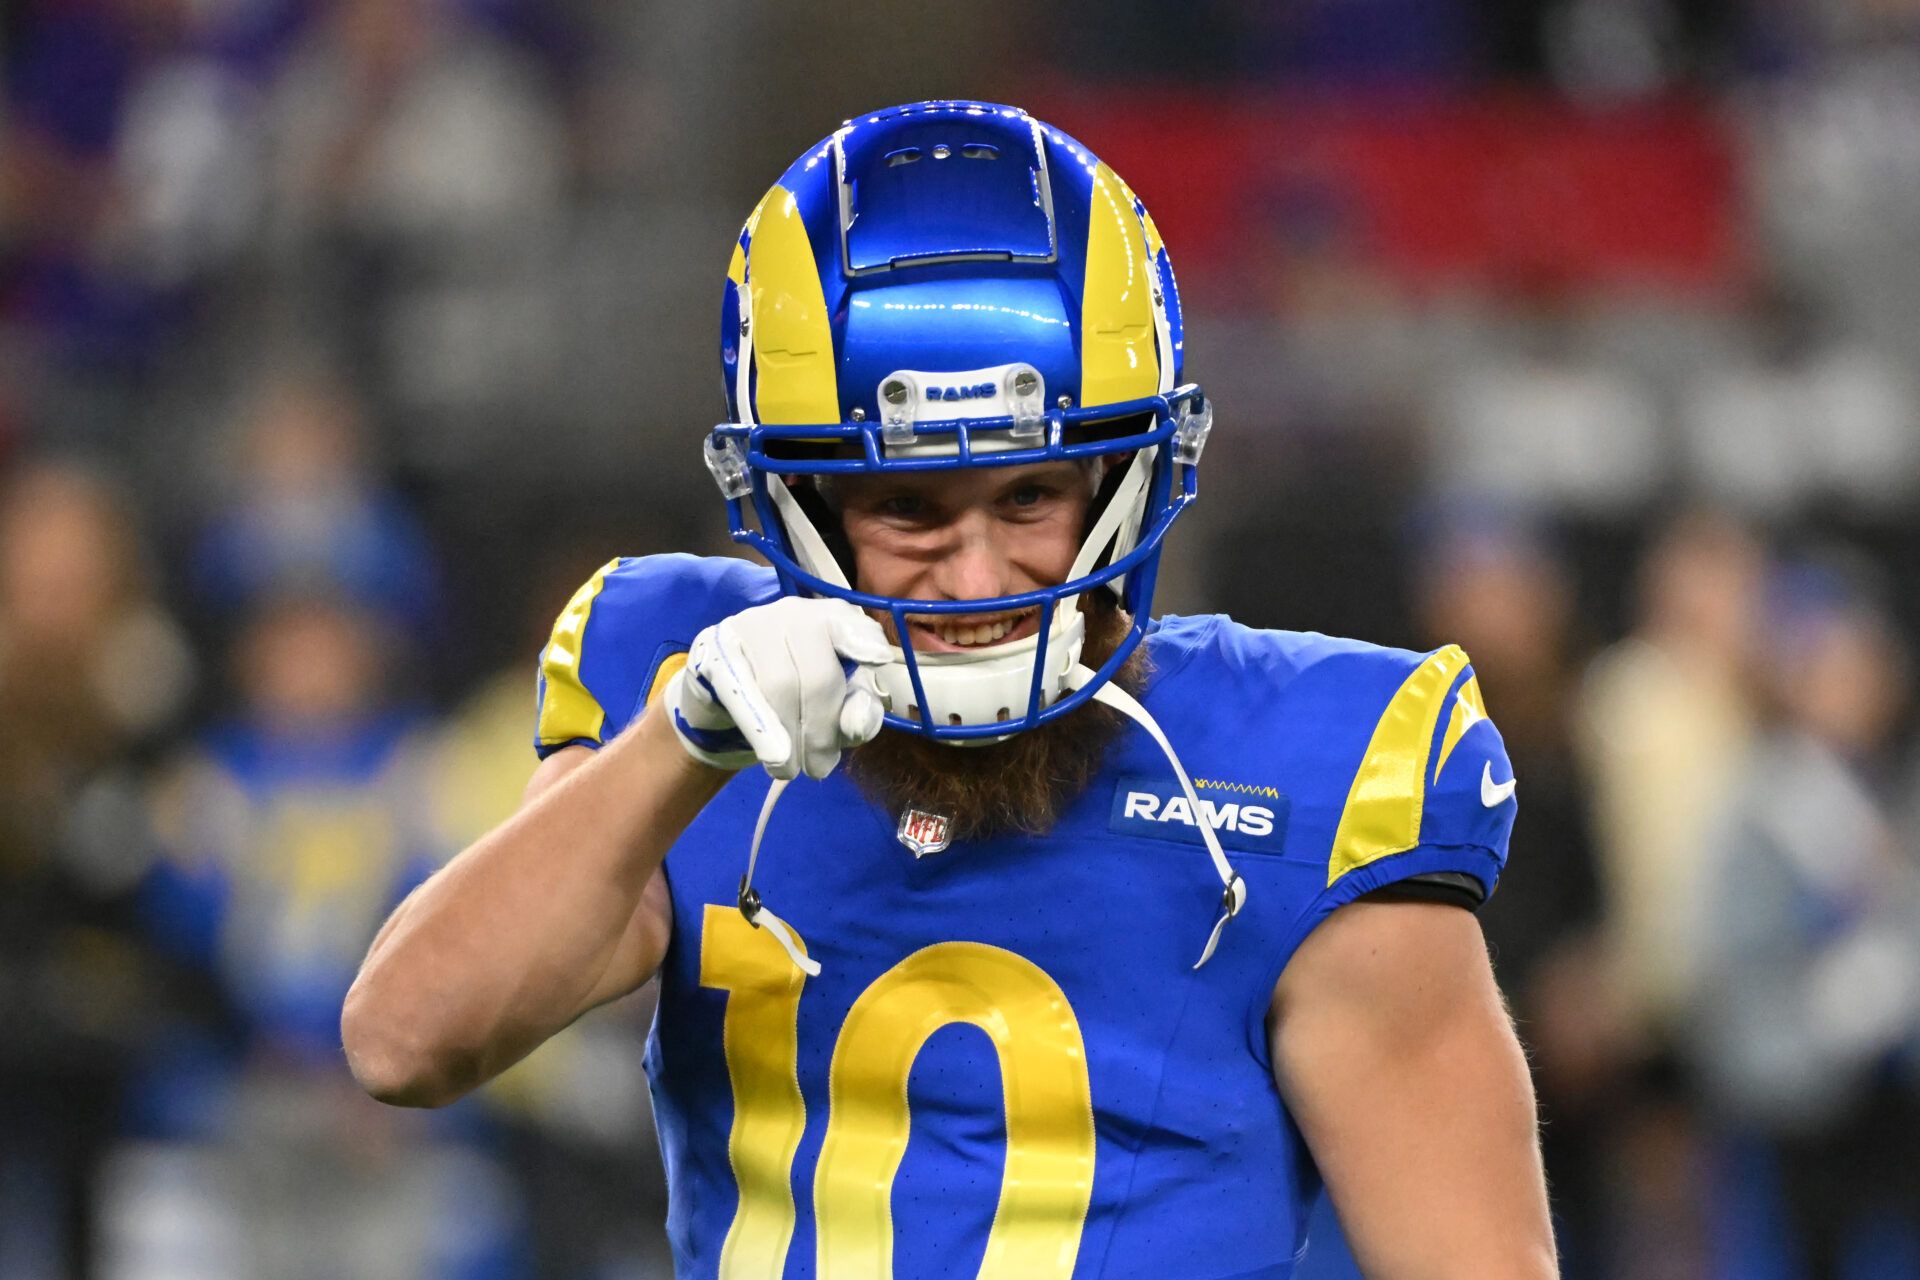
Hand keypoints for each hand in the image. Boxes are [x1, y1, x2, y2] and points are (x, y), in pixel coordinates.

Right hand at [667, 597, 891, 779]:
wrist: (726, 695)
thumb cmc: (797, 699)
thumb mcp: (837, 709)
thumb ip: (858, 716)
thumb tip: (857, 724)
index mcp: (836, 621)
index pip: (854, 627)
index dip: (864, 641)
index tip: (878, 658)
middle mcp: (797, 614)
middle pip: (819, 675)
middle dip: (821, 731)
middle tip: (819, 770)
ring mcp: (754, 625)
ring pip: (781, 685)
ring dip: (790, 737)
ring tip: (790, 770)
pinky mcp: (716, 647)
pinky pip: (740, 691)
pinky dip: (760, 727)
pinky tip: (772, 755)